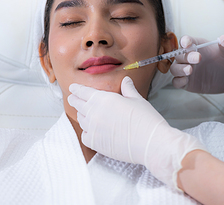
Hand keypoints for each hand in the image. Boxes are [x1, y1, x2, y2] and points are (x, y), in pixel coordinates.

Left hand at [67, 76, 206, 188]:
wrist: (150, 143)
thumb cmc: (146, 120)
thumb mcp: (138, 100)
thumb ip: (128, 89)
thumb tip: (125, 80)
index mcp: (104, 99)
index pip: (84, 92)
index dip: (77, 89)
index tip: (73, 88)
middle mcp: (94, 113)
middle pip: (78, 105)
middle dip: (75, 100)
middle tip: (72, 98)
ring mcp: (93, 130)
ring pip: (81, 120)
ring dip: (81, 115)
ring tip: (83, 113)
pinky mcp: (96, 144)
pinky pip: (85, 136)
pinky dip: (86, 132)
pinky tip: (91, 130)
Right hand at [170, 34, 223, 93]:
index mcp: (197, 45)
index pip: (186, 41)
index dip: (185, 41)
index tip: (187, 44)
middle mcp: (189, 57)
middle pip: (179, 55)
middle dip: (185, 56)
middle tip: (198, 58)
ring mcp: (187, 70)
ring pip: (175, 68)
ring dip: (179, 69)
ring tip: (190, 70)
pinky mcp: (188, 83)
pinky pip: (176, 82)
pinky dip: (178, 81)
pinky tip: (186, 81)